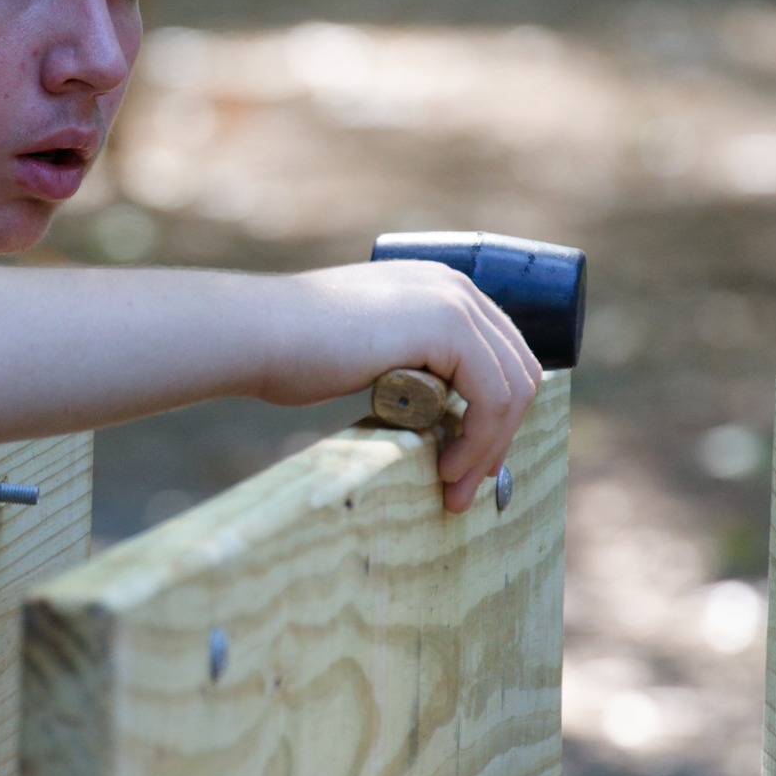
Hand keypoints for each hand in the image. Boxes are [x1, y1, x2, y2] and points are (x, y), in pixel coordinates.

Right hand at [275, 261, 542, 511]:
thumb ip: (411, 371)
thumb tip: (442, 421)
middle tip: (467, 487)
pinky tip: (446, 467)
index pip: (500, 357)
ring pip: (512, 389)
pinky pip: (492, 397)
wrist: (258, 332)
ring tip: (453, 487)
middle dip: (499, 438)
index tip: (470, 466)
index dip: (495, 418)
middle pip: (517, 372)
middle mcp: (456, 287)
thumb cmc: (294, 351)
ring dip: (488, 449)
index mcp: (440, 289)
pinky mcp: (447, 326)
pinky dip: (479, 441)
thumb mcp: (370, 357)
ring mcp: (454, 302)